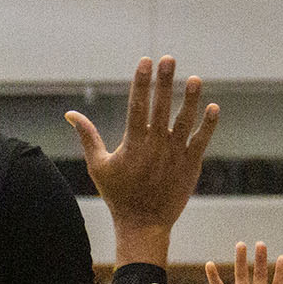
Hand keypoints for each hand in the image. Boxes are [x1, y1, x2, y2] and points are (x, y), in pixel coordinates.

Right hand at [66, 57, 217, 261]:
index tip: (145, 61)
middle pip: (160, 107)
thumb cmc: (118, 195)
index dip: (141, 82)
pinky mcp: (190, 165)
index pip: (137, 105)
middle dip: (164, 82)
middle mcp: (155, 146)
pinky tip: (213, 107)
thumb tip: (70, 114)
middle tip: (169, 58)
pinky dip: (208, 125)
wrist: (143, 225)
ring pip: (184, 121)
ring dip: (190, 99)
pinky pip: (201, 141)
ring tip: (195, 79)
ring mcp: (175, 155)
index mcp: (133, 143)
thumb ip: (87, 136)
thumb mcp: (98, 165)